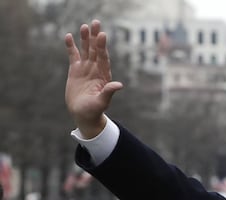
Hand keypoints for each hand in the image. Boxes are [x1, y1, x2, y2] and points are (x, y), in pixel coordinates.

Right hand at [64, 20, 123, 137]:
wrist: (83, 114)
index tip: (102, 35)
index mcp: (103, 76)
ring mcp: (86, 69)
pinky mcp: (75, 70)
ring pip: (85, 50)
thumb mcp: (101, 102)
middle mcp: (96, 69)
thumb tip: (119, 85)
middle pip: (95, 50)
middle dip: (95, 37)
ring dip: (84, 39)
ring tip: (84, 26)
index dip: (102, 46)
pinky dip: (71, 47)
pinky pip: (73, 56)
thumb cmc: (94, 110)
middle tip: (95, 23)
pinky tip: (69, 36)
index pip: (103, 58)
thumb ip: (108, 92)